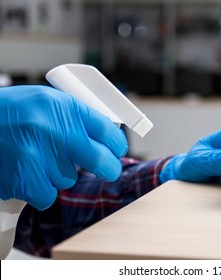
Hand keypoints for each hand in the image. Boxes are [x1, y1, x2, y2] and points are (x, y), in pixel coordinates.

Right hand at [0, 85, 127, 209]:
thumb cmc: (8, 113)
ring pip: (68, 180)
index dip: (117, 144)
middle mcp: (55, 129)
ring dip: (56, 175)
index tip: (116, 151)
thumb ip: (74, 117)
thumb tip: (105, 136)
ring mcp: (40, 155)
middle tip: (106, 169)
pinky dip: (37, 190)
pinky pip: (47, 195)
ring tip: (33, 158)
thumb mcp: (45, 103)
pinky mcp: (25, 178)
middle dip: (107, 168)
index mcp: (64, 106)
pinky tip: (23, 173)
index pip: (108, 130)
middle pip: (102, 161)